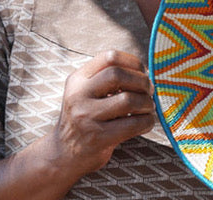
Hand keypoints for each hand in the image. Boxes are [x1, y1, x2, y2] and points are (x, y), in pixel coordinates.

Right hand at [48, 50, 155, 176]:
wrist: (63, 155)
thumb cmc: (86, 116)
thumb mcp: (88, 91)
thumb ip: (110, 77)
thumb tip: (146, 72)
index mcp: (78, 79)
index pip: (109, 57)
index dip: (133, 61)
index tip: (142, 72)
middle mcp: (79, 95)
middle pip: (118, 75)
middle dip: (141, 81)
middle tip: (148, 90)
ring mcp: (86, 117)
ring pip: (128, 100)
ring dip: (146, 102)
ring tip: (148, 107)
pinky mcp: (97, 138)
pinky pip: (133, 124)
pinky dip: (147, 121)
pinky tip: (146, 122)